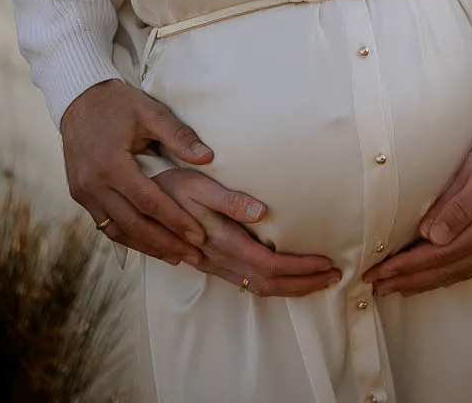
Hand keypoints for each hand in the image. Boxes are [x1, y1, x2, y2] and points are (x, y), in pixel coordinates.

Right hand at [59, 78, 214, 265]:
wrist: (78, 99)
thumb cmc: (118, 103)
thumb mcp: (150, 112)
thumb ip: (179, 135)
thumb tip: (208, 157)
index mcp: (111, 164)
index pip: (149, 202)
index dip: (175, 221)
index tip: (199, 236)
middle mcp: (92, 184)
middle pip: (134, 224)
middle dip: (165, 243)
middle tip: (193, 256)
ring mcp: (82, 192)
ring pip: (117, 230)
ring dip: (147, 246)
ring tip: (175, 257)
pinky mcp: (79, 194)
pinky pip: (105, 223)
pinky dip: (128, 236)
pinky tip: (148, 244)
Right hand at [153, 169, 341, 296]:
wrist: (136, 201)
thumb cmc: (169, 185)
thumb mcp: (197, 184)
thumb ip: (228, 199)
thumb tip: (260, 211)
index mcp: (222, 242)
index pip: (270, 265)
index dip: (301, 268)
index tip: (327, 263)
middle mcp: (219, 260)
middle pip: (269, 284)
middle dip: (304, 284)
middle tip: (334, 276)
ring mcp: (213, 265)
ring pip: (257, 288)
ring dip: (291, 287)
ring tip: (317, 279)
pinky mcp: (209, 263)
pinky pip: (246, 283)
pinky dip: (272, 284)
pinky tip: (283, 276)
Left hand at [362, 138, 471, 296]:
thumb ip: (457, 206)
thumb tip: (431, 237)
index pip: (437, 256)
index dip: (405, 267)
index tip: (378, 273)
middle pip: (445, 271)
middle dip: (409, 280)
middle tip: (377, 287)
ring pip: (459, 272)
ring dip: (427, 281)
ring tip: (400, 287)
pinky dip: (449, 274)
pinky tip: (438, 275)